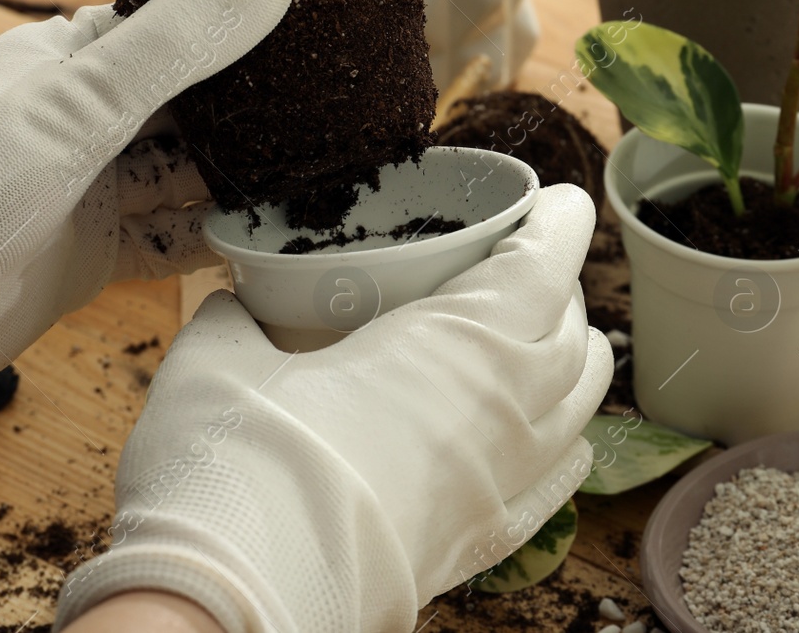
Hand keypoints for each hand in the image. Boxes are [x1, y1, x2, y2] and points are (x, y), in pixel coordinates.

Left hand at [0, 0, 294, 434]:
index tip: (312, 16)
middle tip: (343, 99)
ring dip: (244, 174)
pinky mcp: (92, 256)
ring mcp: (89, 192)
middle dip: (252, 105)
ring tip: (329, 165)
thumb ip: (179, 43)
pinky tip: (276, 234)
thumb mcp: (82, 102)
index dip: (236, 21)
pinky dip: (219, 238)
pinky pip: (172, 240)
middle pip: (188, 105)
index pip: (169, 26)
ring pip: (186, 174)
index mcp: (70, 63)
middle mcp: (83, 124)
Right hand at [54, 185, 612, 632]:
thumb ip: (232, 320)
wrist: (239, 601)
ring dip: (575, 361)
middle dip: (558, 291)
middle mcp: (505, 406)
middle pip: (572, 332)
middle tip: (523, 270)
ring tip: (551, 339)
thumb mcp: (216, 362)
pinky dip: (566, 446)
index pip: (545, 264)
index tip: (557, 204)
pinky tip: (555, 438)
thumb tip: (228, 304)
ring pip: (582, 404)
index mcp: (458, 341)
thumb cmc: (236, 464)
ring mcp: (506, 480)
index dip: (559, 224)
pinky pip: (559, 483)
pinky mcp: (488, 542)